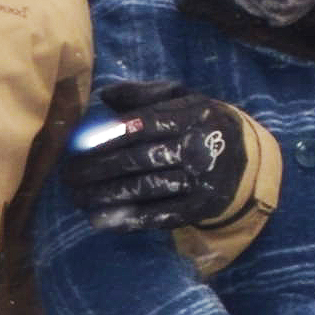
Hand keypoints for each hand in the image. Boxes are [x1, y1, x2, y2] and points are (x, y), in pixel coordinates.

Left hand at [59, 80, 257, 235]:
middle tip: (69, 177)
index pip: (141, 127)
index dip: (105, 139)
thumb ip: (144, 94)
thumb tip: (104, 95)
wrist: (246, 157)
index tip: (76, 149)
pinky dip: (130, 219)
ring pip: (146, 189)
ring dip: (107, 196)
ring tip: (78, 198)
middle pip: (139, 160)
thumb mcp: (182, 98)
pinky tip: (102, 219)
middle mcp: (199, 148)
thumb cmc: (200, 123)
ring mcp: (202, 180)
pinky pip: (162, 215)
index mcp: (192, 116)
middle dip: (98, 170)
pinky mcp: (203, 207)